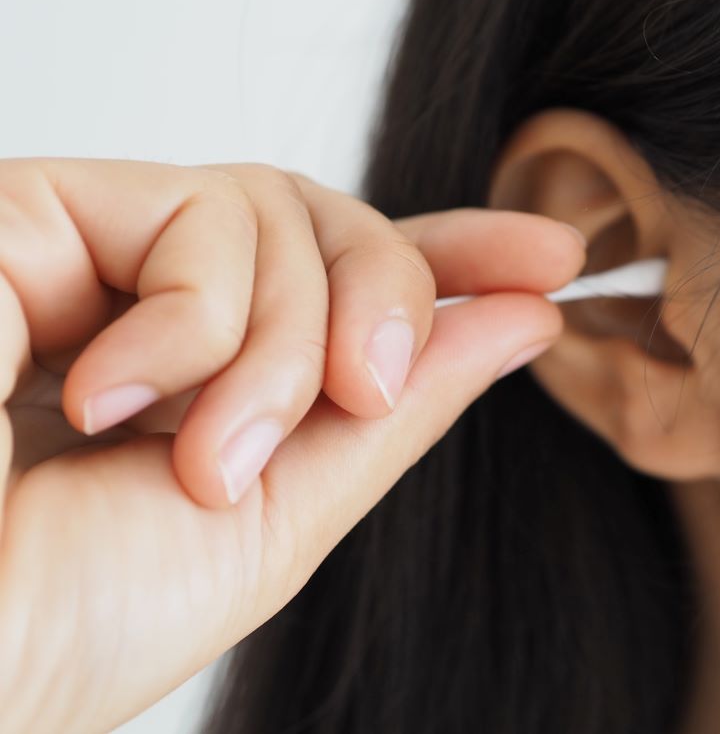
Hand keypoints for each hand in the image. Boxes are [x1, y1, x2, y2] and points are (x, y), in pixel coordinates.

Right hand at [0, 158, 585, 733]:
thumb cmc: (69, 621)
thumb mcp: (288, 514)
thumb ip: (403, 408)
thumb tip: (522, 317)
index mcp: (206, 374)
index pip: (346, 279)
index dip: (456, 255)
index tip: (553, 257)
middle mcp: (147, 300)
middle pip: (327, 223)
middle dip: (386, 300)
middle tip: (371, 390)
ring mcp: (89, 252)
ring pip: (278, 213)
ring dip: (283, 349)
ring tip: (215, 460)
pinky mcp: (29, 213)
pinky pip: (197, 216)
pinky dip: (197, 326)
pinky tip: (110, 402)